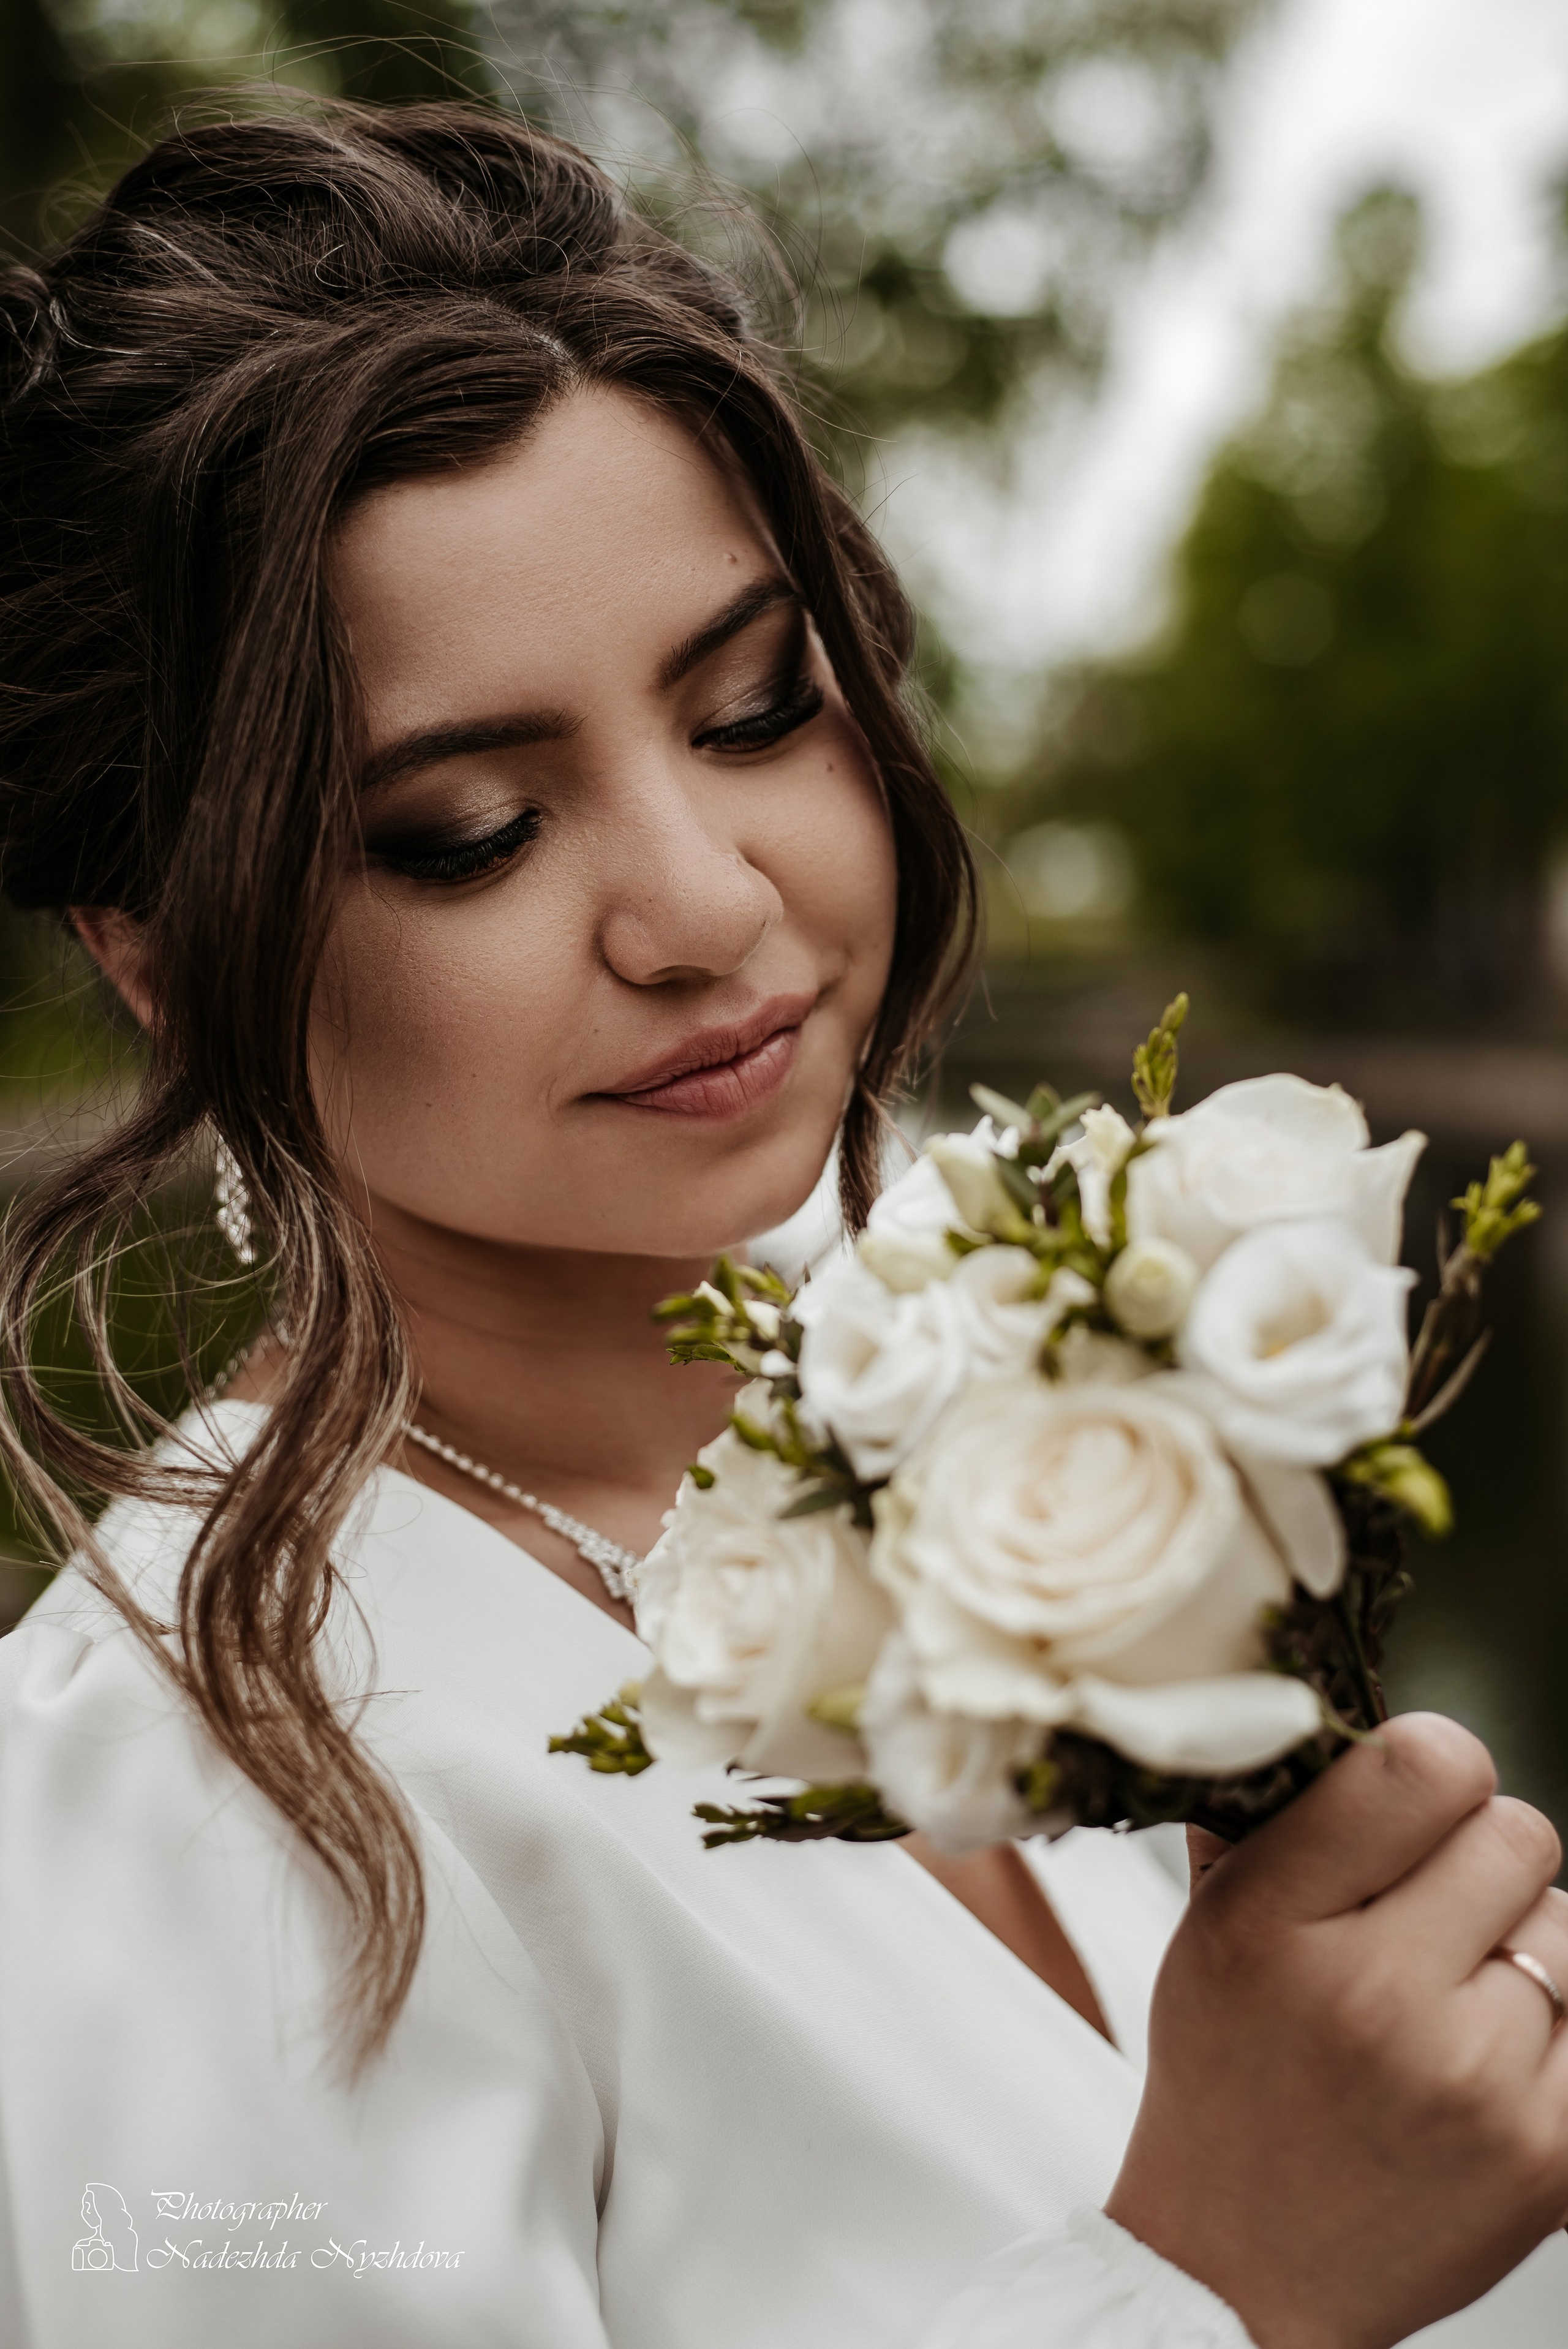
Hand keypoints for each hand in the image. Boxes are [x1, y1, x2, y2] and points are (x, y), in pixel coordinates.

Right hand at [1105, 1713, 1567, 2348]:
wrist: (1244, 2271)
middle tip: (1431, 1924)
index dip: (1433, 1769)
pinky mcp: (1549, 2155)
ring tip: (1450, 2015)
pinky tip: (1494, 2067)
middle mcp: (1375, 1993)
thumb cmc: (1231, 2084)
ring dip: (1524, 1956)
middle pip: (1519, 1834)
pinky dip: (1558, 2035)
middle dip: (1483, 1868)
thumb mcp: (1208, 1929)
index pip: (1425, 1764)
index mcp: (1275, 1919)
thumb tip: (1326, 1719)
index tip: (1415, 1803)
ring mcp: (1472, 2079)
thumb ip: (1271, 1818)